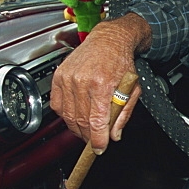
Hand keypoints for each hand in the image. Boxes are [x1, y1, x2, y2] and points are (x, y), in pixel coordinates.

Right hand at [50, 13, 150, 151]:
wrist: (109, 40)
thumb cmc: (121, 62)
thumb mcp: (132, 89)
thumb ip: (123, 114)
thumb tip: (114, 135)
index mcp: (102, 84)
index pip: (96, 121)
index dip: (97, 139)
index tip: (99, 148)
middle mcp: (82, 80)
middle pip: (81, 121)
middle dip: (88, 136)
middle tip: (94, 141)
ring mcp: (68, 78)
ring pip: (67, 115)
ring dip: (76, 128)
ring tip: (86, 130)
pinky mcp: (59, 76)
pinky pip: (57, 105)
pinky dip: (65, 115)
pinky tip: (75, 115)